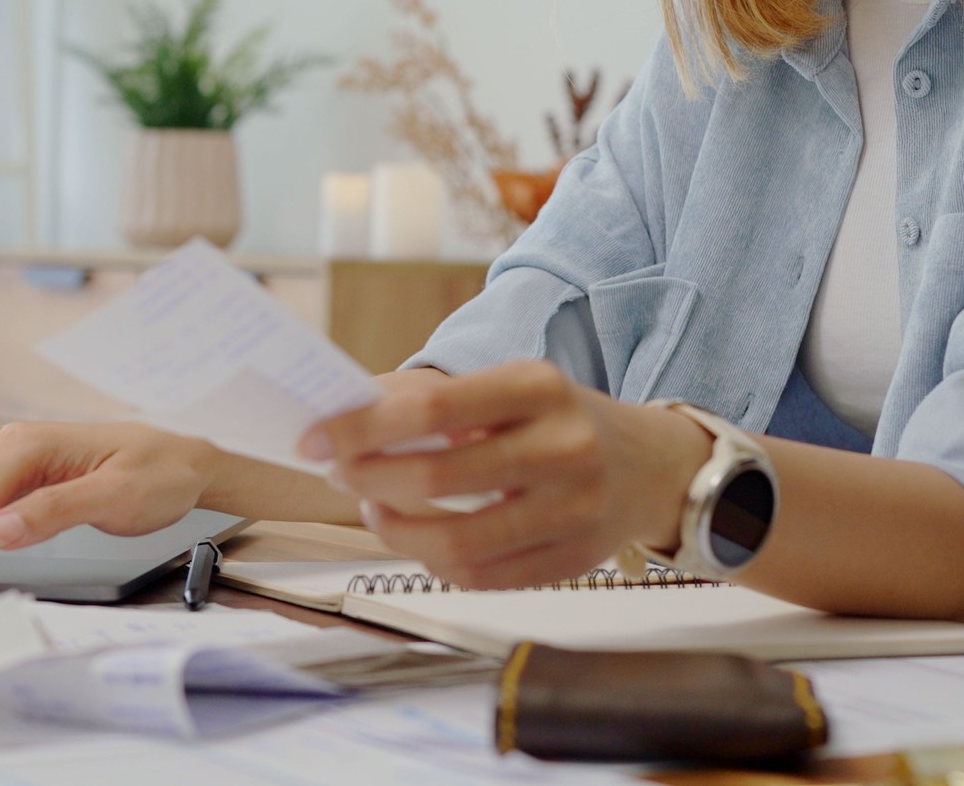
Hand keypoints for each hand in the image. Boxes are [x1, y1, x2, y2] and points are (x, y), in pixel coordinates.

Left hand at [300, 362, 711, 588]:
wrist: (650, 465)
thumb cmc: (557, 419)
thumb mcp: (507, 386)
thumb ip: (430, 398)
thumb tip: (343, 412)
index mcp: (537, 388)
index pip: (431, 407)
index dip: (360, 427)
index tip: (313, 438)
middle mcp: (562, 448)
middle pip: (437, 477)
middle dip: (369, 478)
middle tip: (340, 473)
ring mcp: (571, 512)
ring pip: (456, 542)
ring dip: (394, 529)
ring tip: (375, 505)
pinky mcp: (572, 561)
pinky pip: (483, 577)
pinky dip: (435, 561)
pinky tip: (420, 536)